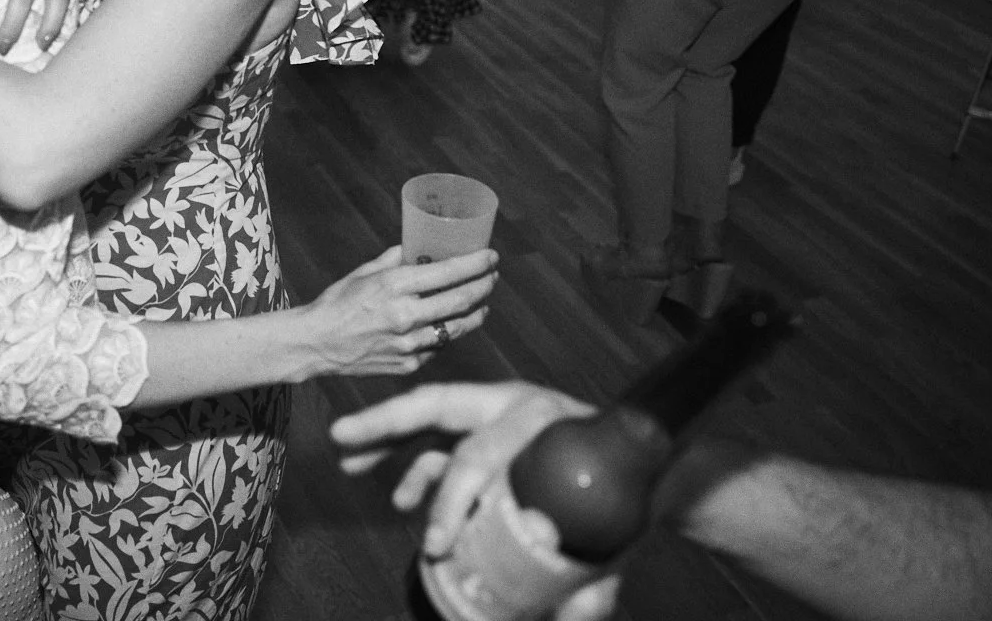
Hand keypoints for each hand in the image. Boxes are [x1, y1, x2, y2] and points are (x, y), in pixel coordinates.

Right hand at [297, 245, 498, 377]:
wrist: (315, 344)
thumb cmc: (337, 303)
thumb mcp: (364, 273)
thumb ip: (395, 260)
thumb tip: (420, 247)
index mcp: (395, 286)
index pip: (449, 272)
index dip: (476, 263)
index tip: (491, 256)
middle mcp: (406, 315)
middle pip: (462, 300)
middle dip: (484, 285)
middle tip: (491, 277)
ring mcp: (409, 344)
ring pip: (457, 328)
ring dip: (475, 313)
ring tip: (482, 303)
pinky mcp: (408, 364)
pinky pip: (437, 347)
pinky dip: (447, 334)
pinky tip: (449, 326)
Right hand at [332, 382, 621, 617]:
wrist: (649, 473)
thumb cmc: (631, 500)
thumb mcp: (615, 541)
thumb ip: (591, 586)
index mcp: (542, 421)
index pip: (479, 454)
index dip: (451, 500)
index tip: (437, 547)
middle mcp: (514, 407)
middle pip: (437, 407)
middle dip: (385, 423)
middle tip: (342, 438)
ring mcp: (499, 415)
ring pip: (431, 419)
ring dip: (386, 439)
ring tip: (347, 462)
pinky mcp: (493, 431)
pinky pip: (443, 445)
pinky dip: (416, 468)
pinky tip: (400, 499)